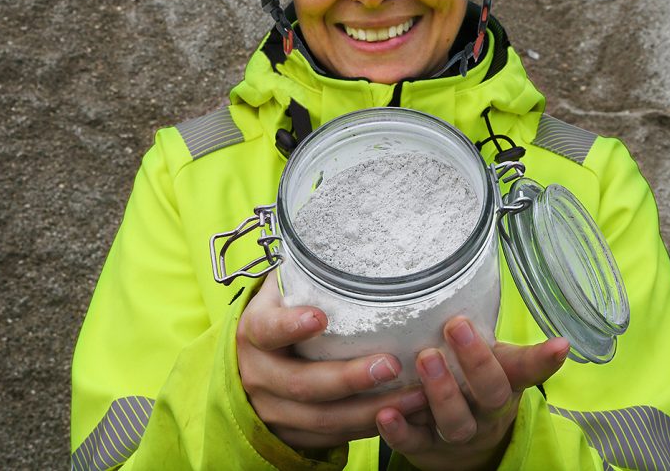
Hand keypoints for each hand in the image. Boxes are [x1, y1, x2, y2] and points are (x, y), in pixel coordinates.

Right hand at [236, 272, 428, 449]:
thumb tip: (352, 230)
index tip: (320, 317)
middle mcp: (258, 375)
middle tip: (391, 364)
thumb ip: (307, 270)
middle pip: (303, 384)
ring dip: (374, 411)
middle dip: (350, 378)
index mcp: (253, 332)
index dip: (290, 326)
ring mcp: (275, 411)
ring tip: (418, 396)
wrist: (252, 365)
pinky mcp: (295, 436)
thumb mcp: (282, 290)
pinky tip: (408, 416)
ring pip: (324, 420)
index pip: (266, 329)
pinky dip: (373, 429)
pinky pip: (335, 439)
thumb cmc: (281, 315)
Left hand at [375, 316, 568, 470]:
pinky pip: (413, 443)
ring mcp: (458, 434)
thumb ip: (506, 344)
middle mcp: (486, 413)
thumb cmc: (477, 387)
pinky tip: (385, 413)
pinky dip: (399, 430)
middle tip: (456, 328)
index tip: (559, 343)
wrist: (467, 449)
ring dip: (440, 392)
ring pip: (456, 422)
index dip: (542, 360)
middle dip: (477, 363)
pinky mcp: (425, 449)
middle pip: (490, 395)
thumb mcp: (498, 366)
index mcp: (506, 387)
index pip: (524, 371)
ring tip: (425, 360)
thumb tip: (527, 312)